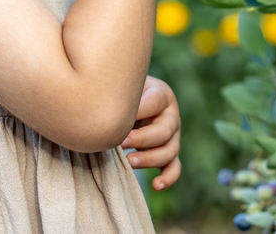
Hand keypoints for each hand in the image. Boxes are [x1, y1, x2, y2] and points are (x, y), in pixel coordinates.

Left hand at [120, 75, 181, 190]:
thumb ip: (117, 96)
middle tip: (121, 143)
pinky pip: (174, 167)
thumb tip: (101, 112)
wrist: (128, 101)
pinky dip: (168, 178)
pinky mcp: (169, 152)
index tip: (116, 121)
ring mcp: (173, 136)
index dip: (137, 113)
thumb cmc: (122, 93)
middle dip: (142, 139)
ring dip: (150, 159)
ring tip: (129, 162)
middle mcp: (171, 116)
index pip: (154, 103)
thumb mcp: (122, 88)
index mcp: (161, 95)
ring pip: (170, 151)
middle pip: (164, 131)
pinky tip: (156, 186)